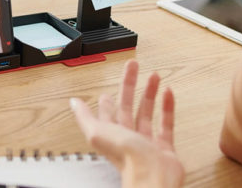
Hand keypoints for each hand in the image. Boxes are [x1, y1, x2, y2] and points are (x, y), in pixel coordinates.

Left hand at [70, 60, 183, 187]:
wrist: (153, 176)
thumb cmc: (126, 157)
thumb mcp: (97, 132)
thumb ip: (84, 117)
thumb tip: (73, 102)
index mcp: (111, 134)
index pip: (108, 114)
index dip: (108, 101)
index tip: (109, 89)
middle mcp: (127, 138)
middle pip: (128, 107)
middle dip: (130, 85)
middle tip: (134, 66)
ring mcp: (146, 143)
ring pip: (147, 113)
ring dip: (150, 93)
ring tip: (154, 76)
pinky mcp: (164, 147)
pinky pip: (166, 123)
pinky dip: (167, 107)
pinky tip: (168, 92)